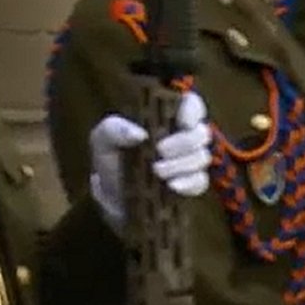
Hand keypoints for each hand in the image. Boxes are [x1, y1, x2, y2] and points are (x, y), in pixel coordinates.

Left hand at [90, 91, 211, 231]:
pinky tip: (172, 187)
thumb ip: (115, 129)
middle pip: (201, 133)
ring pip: (202, 157)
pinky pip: (201, 182)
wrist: (114, 200)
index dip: (192, 110)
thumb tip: (139, 134)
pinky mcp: (192, 186)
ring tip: (157, 172)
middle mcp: (182, 137)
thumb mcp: (103, 141)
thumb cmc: (111, 163)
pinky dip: (188, 183)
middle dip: (184, 142)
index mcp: (164, 117)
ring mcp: (189, 163)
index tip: (182, 121)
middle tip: (160, 151)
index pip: (191, 105)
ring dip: (182, 164)